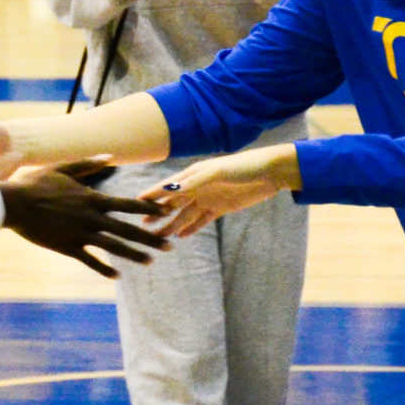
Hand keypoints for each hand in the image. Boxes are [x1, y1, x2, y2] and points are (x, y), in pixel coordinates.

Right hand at [0, 159, 168, 276]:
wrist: (14, 204)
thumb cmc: (35, 183)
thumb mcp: (63, 169)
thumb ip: (88, 164)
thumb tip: (110, 157)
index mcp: (92, 198)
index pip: (128, 205)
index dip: (149, 209)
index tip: (166, 213)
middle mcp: (92, 218)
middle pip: (128, 230)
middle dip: (151, 239)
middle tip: (170, 247)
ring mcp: (81, 234)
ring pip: (114, 247)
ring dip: (134, 255)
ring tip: (150, 262)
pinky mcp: (68, 247)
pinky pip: (90, 261)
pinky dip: (104, 269)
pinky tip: (116, 276)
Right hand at [155, 143, 297, 237]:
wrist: (271, 173)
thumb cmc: (244, 166)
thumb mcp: (218, 171)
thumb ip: (195, 180)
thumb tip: (170, 188)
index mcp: (193, 175)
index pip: (167, 186)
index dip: (151, 194)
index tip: (134, 202)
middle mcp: (197, 187)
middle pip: (172, 203)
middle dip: (157, 214)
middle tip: (142, 227)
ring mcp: (208, 198)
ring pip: (185, 214)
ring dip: (172, 225)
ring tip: (159, 238)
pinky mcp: (220, 208)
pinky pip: (202, 220)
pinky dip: (192, 228)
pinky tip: (181, 237)